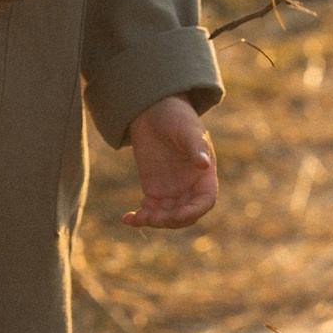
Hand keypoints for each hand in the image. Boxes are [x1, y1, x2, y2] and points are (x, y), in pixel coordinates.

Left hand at [123, 94, 217, 228]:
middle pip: (186, 214)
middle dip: (171, 220)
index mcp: (204, 175)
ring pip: (167, 217)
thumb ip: (196, 146)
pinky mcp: (154, 191)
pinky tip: (127, 218)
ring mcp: (172, 191)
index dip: (194, 211)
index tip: (177, 215)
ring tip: (138, 217)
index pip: (205, 201)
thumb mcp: (187, 129)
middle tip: (153, 217)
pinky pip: (149, 211)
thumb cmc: (176, 116)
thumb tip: (205, 164)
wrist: (152, 111)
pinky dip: (140, 218)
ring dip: (154, 221)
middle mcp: (190, 187)